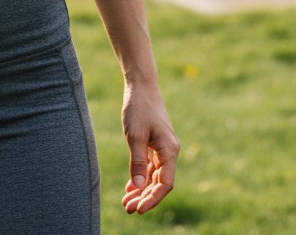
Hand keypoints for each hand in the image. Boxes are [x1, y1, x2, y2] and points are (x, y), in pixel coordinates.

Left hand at [120, 83, 178, 214]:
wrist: (141, 85)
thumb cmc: (139, 108)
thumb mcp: (135, 136)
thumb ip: (138, 162)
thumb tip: (139, 187)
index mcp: (169, 150)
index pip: (165, 184)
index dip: (152, 199)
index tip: (137, 210)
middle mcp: (169, 151)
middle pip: (160, 182)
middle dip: (145, 197)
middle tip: (127, 208)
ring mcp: (163, 147)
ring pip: (154, 176)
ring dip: (142, 189)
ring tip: (126, 202)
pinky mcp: (155, 143)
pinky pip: (150, 166)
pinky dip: (141, 177)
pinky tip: (130, 187)